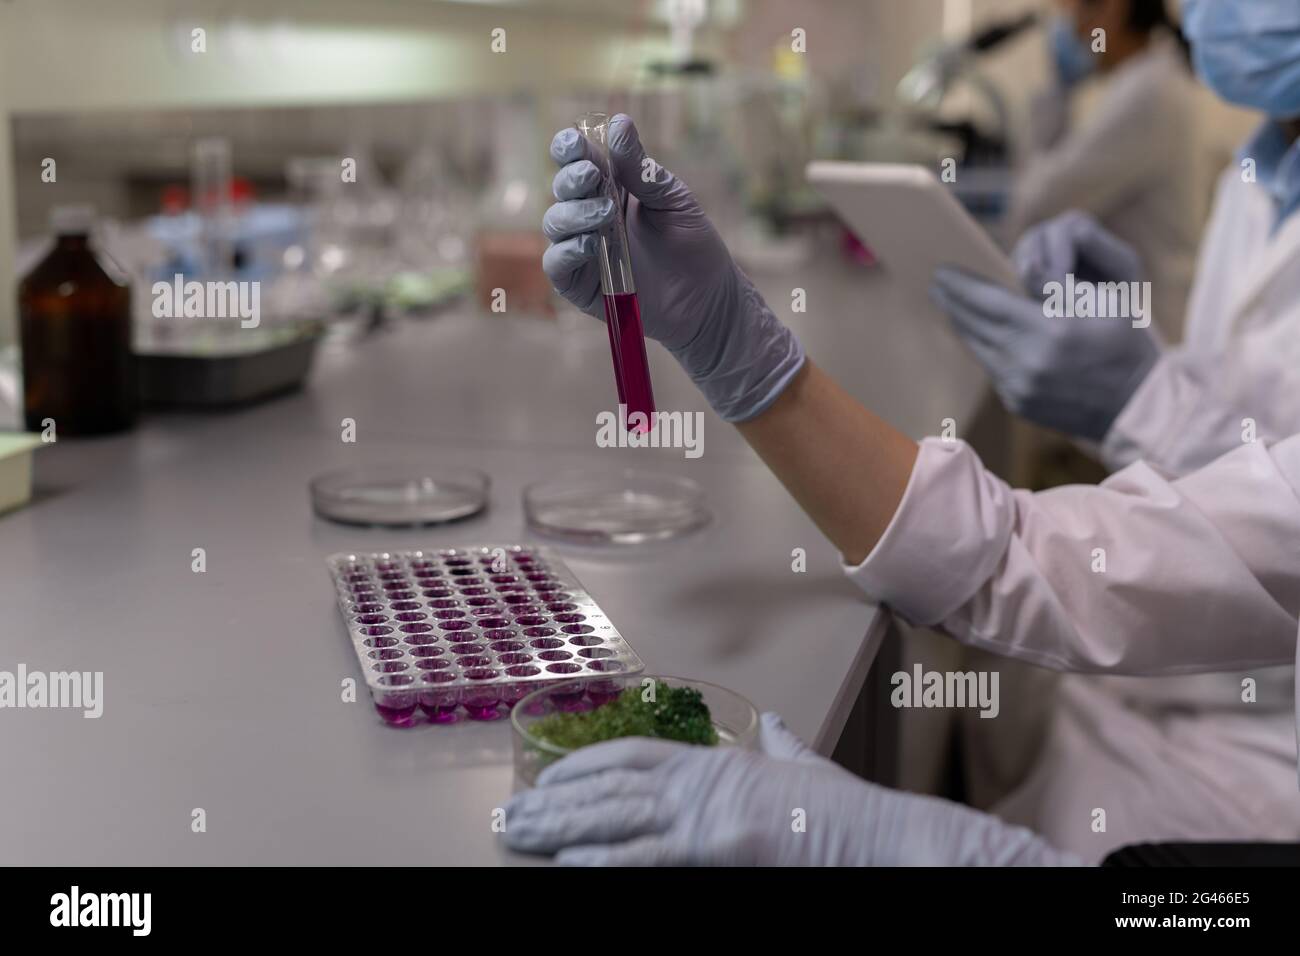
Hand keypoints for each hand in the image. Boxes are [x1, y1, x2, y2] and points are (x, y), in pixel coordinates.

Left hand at [503, 712, 1079, 865]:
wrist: (885, 837)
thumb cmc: (848, 815)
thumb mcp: (807, 772)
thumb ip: (782, 749)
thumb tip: (775, 726)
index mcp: (720, 762)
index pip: (636, 754)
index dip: (588, 763)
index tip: (553, 772)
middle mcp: (705, 779)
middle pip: (613, 784)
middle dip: (558, 799)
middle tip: (513, 812)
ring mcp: (707, 813)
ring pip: (615, 816)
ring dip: (562, 824)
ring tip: (520, 833)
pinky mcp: (714, 847)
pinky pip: (644, 855)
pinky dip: (602, 856)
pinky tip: (565, 861)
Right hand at [542, 114, 804, 421]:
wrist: (707, 298)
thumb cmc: (692, 245)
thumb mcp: (671, 199)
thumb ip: (641, 168)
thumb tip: (618, 123)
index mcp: (609, 187)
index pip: (575, 160)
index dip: (569, 148)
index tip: (576, 143)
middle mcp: (588, 215)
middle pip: (561, 188)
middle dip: (573, 179)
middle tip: (595, 178)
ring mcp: (581, 249)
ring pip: (554, 223)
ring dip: (575, 214)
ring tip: (607, 216)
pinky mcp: (580, 283)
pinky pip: (557, 263)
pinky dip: (568, 250)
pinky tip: (592, 244)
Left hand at [930, 213, 1159, 442]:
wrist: (1135, 405)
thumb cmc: (1125, 343)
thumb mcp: (1106, 301)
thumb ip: (1060, 283)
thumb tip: (1021, 269)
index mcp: (1052, 330)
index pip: (989, 301)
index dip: (962, 285)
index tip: (942, 271)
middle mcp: (1029, 361)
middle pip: (974, 324)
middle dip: (953, 302)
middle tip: (936, 284)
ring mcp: (1019, 386)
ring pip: (977, 347)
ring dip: (962, 324)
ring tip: (950, 305)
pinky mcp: (1017, 402)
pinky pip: (990, 367)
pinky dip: (981, 347)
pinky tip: (977, 333)